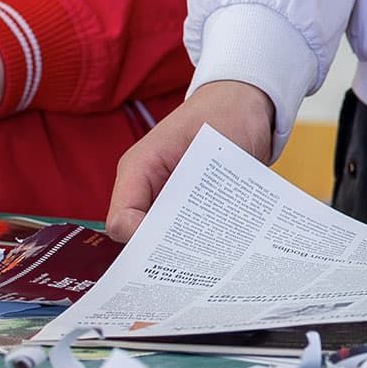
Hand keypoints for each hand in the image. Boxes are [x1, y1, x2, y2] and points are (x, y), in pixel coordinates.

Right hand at [106, 80, 274, 240]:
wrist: (245, 104)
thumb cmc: (223, 114)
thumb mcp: (207, 144)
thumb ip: (189, 183)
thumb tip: (180, 230)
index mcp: (138, 169)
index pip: (121, 222)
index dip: (142, 241)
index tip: (175, 248)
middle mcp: (148, 188)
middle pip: (141, 238)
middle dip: (167, 252)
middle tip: (198, 263)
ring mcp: (168, 198)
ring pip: (166, 240)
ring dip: (189, 249)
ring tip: (216, 256)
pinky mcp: (190, 206)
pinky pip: (189, 234)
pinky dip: (205, 242)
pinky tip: (226, 247)